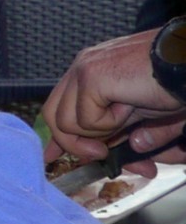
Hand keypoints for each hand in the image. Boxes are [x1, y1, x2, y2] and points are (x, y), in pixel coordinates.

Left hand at [44, 26, 185, 165]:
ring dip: (101, 130)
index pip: (58, 107)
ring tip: (127, 112)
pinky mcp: (91, 77)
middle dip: (76, 143)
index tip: (53, 156)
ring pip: (67, 123)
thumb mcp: (134, 115)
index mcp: (88, 71)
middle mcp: (81, 67)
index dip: (58, 135)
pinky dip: (112, 122)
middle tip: (103, 152)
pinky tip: (130, 103)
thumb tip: (95, 154)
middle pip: (54, 117)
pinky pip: (86, 120)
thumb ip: (111, 132)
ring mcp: (83, 70)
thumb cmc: (169, 86)